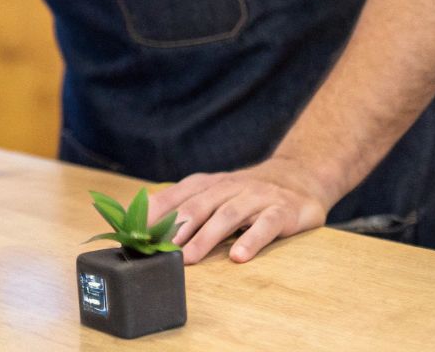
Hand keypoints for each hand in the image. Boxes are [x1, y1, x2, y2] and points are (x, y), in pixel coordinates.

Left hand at [147, 156, 331, 263]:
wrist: (300, 176)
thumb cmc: (246, 193)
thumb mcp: (215, 195)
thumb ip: (186, 208)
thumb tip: (147, 231)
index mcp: (207, 184)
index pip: (175, 196)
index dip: (154, 213)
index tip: (135, 232)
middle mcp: (229, 187)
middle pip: (198, 205)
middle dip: (176, 227)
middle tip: (159, 249)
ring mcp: (256, 197)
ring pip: (228, 215)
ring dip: (206, 237)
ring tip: (189, 258)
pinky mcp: (282, 211)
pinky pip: (266, 225)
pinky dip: (252, 239)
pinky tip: (239, 256)